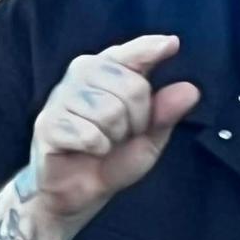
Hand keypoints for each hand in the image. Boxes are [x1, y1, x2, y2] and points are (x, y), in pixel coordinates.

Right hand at [25, 35, 199, 226]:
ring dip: (115, 137)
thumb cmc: (115, 156)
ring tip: (104, 142)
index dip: (152, 48)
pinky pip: (89, 134)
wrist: (79, 193)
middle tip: (123, 134)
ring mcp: (61, 96)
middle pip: (132, 88)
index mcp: (110, 67)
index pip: (134, 52)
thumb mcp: (150, 135)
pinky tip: (88, 150)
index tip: (172, 45)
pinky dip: (97, 148)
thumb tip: (191, 90)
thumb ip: (166, 112)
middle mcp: (83, 72)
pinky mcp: (48, 123)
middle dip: (137, 120)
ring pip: (110, 111)